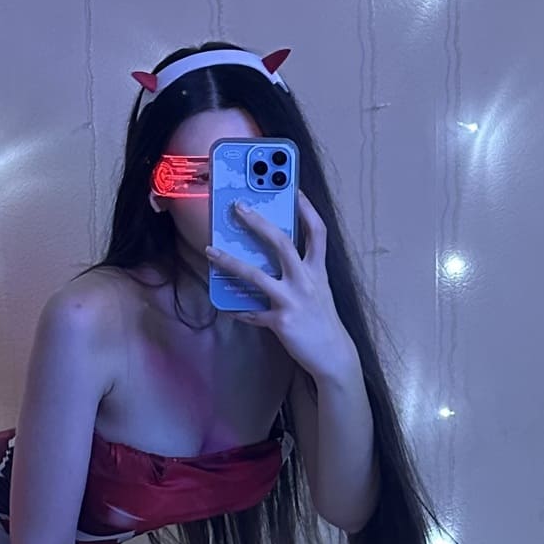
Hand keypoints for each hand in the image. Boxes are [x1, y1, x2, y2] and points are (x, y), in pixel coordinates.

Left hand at [205, 191, 350, 376]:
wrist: (333, 355)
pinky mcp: (281, 321)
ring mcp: (293, 300)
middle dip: (258, 223)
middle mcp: (306, 281)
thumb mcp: (318, 288)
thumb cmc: (321, 318)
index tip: (294, 188)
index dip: (307, 208)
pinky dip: (236, 309)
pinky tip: (224, 306)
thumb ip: (300, 270)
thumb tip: (271, 254)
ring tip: (210, 251)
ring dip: (229, 261)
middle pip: (282, 243)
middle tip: (238, 207)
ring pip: (256, 275)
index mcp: (317, 270)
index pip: (317, 232)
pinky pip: (251, 313)